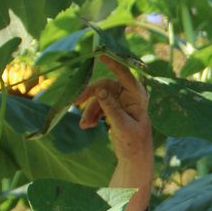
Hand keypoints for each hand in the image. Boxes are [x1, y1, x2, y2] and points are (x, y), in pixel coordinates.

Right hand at [76, 55, 152, 210]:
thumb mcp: (122, 126)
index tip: (100, 53)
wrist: (134, 157)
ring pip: (98, 97)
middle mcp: (129, 94)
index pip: (124, 74)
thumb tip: (99, 89)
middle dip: (89, 96)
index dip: (112, 62)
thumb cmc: (133, 142)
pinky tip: (87, 126)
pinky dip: (91, 114)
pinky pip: (97, 105)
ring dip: (89, 110)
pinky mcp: (113, 107)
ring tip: (84, 125)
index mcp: (137, 95)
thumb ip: (111, 108)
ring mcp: (120, 100)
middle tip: (74, 102)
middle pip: (104, 86)